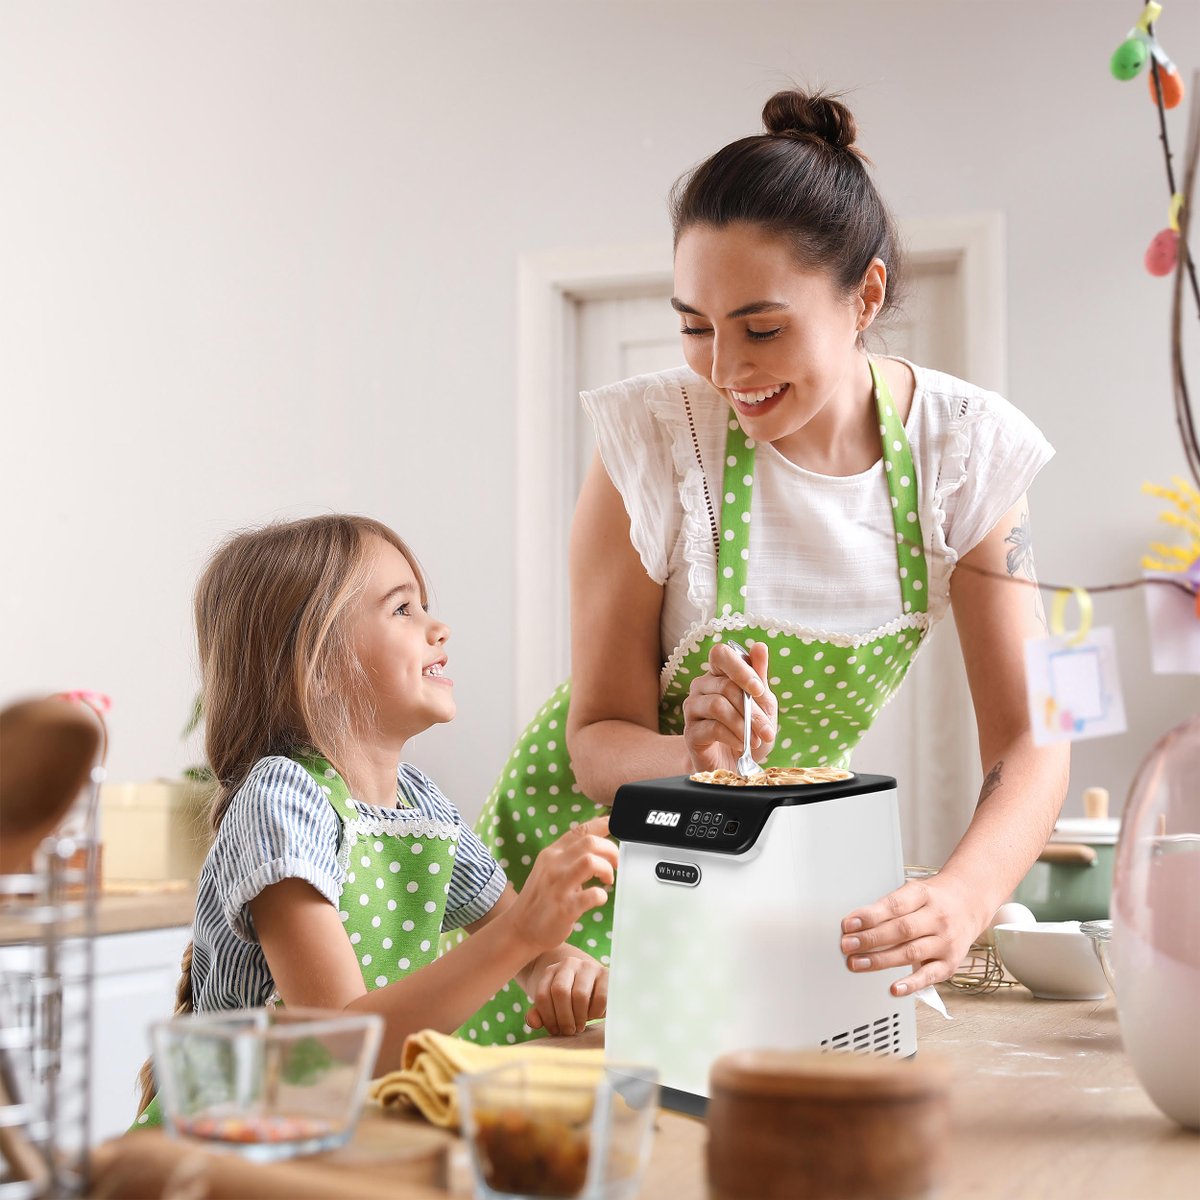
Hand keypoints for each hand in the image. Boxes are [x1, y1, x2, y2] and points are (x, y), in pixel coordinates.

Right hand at [507, 816, 617, 956]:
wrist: (520, 929)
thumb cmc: (542, 898)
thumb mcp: (550, 869)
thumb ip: (569, 857)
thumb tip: (598, 845)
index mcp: (552, 853)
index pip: (580, 830)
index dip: (603, 824)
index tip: (617, 827)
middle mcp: (554, 865)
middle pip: (590, 842)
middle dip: (611, 850)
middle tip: (615, 864)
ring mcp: (558, 886)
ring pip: (590, 861)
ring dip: (606, 869)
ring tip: (607, 880)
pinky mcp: (565, 908)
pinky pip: (592, 895)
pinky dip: (601, 896)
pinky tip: (598, 899)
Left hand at [525, 950, 607, 1035]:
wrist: (592, 984)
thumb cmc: (569, 1000)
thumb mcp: (552, 1006)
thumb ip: (539, 1014)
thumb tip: (533, 1022)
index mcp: (551, 971)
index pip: (542, 995)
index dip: (547, 1018)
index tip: (555, 1031)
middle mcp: (569, 964)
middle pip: (560, 992)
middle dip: (564, 1018)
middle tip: (569, 1031)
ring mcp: (588, 966)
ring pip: (580, 995)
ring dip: (579, 1017)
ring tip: (580, 1025)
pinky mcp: (606, 974)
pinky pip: (600, 997)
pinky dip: (596, 1012)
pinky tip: (593, 1015)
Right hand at [682, 640, 776, 772]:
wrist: (736, 766)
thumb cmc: (749, 732)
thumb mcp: (762, 705)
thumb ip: (759, 677)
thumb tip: (759, 646)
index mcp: (719, 674)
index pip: (720, 654)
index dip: (739, 668)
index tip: (758, 690)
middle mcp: (702, 687)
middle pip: (725, 685)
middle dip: (752, 710)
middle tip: (767, 730)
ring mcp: (693, 708)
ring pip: (718, 706)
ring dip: (743, 725)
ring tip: (756, 740)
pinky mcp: (690, 731)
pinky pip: (713, 727)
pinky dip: (733, 737)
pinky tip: (742, 746)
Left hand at [839, 874, 984, 994]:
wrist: (969, 904)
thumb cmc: (934, 899)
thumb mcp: (913, 891)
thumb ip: (888, 906)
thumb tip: (856, 923)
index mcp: (923, 895)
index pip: (894, 905)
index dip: (870, 916)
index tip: (848, 924)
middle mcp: (937, 918)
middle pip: (901, 930)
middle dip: (870, 939)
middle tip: (847, 945)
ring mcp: (945, 942)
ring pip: (911, 952)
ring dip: (881, 960)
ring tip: (857, 963)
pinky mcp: (951, 963)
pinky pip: (930, 975)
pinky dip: (911, 984)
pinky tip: (894, 988)